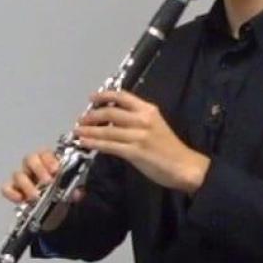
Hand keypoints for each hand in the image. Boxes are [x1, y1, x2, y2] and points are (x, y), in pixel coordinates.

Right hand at [0, 148, 83, 230]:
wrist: (54, 213)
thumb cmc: (61, 196)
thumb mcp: (71, 192)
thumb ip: (74, 190)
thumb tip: (78, 193)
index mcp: (48, 162)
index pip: (44, 152)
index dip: (49, 159)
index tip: (56, 170)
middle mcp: (33, 167)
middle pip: (30, 158)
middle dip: (38, 169)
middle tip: (48, 182)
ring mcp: (22, 178)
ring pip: (18, 173)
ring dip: (27, 184)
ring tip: (36, 196)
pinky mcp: (13, 190)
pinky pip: (6, 187)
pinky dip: (11, 192)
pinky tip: (20, 199)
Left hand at [73, 91, 209, 193]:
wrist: (185, 166)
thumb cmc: (170, 148)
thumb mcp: (156, 125)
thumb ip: (136, 120)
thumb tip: (113, 122)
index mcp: (148, 110)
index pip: (122, 96)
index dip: (104, 95)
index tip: (92, 98)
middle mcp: (143, 119)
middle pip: (110, 112)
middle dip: (92, 115)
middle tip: (82, 119)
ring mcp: (138, 136)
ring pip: (106, 131)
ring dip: (89, 131)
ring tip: (77, 131)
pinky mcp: (135, 152)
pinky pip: (109, 146)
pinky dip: (94, 144)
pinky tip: (85, 143)